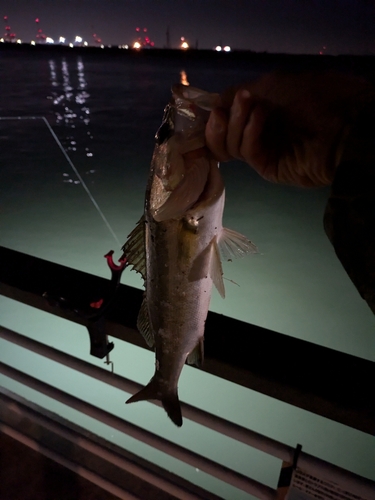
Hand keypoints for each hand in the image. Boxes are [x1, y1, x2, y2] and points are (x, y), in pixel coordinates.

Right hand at [206, 72, 374, 186]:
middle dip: (218, 119)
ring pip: (228, 146)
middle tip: (229, 106)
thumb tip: (214, 104)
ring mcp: (262, 151)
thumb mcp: (272, 83)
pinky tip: (261, 117)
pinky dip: (249, 133)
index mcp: (257, 112)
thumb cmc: (313, 96)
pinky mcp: (267, 167)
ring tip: (252, 105)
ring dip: (235, 122)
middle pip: (218, 136)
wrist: (345, 122)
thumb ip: (237, 94)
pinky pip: (246, 152)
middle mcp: (256, 132)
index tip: (192, 104)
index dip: (208, 112)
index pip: (222, 116)